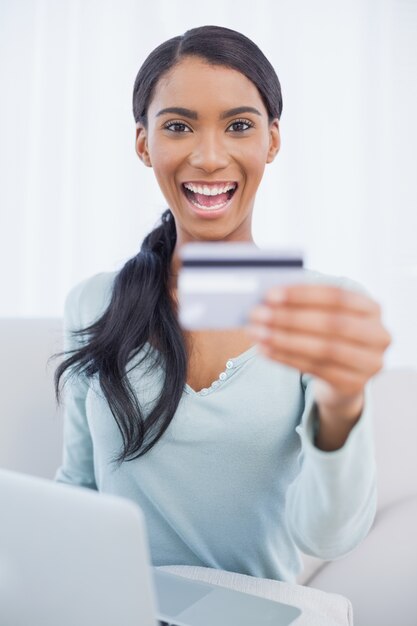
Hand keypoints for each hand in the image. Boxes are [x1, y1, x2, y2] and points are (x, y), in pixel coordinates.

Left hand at [246, 283, 391, 420]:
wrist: (343, 376)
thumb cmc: (328, 335)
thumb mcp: (324, 315)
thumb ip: (305, 303)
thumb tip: (268, 298)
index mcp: (372, 308)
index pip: (338, 296)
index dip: (303, 294)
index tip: (270, 294)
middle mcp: (378, 335)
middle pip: (332, 323)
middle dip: (290, 318)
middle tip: (258, 314)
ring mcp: (369, 363)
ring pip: (323, 349)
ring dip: (284, 340)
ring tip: (257, 333)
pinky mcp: (353, 384)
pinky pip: (315, 369)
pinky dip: (286, 358)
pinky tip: (265, 350)